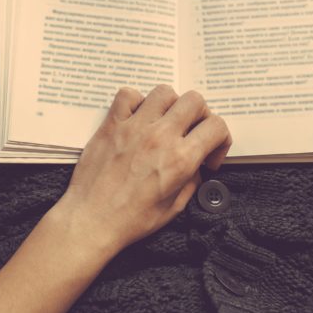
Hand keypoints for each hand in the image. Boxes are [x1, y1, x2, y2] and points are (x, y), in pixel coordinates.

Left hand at [51, 85, 231, 256]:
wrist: (92, 220)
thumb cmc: (130, 220)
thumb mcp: (174, 208)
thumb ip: (191, 180)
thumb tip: (196, 165)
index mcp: (180, 159)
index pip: (216, 126)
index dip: (221, 139)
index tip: (209, 153)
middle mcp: (160, 137)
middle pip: (194, 101)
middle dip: (200, 116)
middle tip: (191, 133)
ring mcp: (134, 127)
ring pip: (164, 92)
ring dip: (170, 105)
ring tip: (164, 123)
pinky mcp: (111, 125)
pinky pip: (128, 95)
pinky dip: (136, 101)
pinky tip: (137, 118)